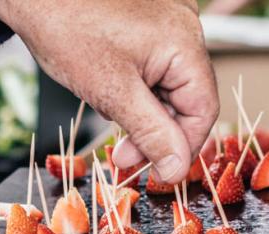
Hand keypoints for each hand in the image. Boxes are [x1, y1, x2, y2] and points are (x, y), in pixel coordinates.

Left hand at [0, 0, 218, 181]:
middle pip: (186, 103)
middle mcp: (182, 31)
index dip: (183, 148)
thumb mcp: (113, 92)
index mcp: (183, 41)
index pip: (203, 110)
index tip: (160, 171)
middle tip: (124, 157)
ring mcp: (165, 29)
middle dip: (156, 135)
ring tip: (110, 118)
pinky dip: (134, 97)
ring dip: (142, 118)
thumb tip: (177, 170)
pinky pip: (153, 77)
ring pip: (167, 93)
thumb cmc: (66, 27)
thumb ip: (151, 134)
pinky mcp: (146, 33)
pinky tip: (110, 97)